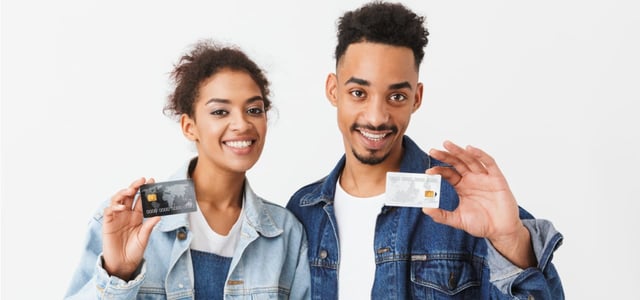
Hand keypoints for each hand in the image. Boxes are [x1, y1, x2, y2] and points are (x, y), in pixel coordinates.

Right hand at [102, 177, 160, 279]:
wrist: (123, 264)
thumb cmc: (134, 251)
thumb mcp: (144, 237)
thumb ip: (149, 226)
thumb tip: (159, 215)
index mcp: (137, 216)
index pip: (141, 200)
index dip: (146, 190)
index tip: (152, 181)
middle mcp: (126, 214)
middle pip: (129, 196)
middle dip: (135, 186)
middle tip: (142, 180)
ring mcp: (116, 218)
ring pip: (118, 200)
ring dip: (124, 193)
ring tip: (131, 190)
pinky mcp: (108, 223)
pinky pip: (109, 211)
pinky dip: (115, 207)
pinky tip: (122, 207)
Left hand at [422, 141, 534, 267]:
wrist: (501, 231)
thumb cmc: (482, 224)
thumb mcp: (458, 220)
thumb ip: (442, 215)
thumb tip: (425, 209)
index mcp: (462, 186)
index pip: (448, 173)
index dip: (438, 170)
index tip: (428, 172)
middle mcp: (472, 179)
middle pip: (457, 163)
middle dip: (445, 156)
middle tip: (432, 151)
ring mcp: (484, 177)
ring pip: (470, 160)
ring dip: (459, 151)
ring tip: (447, 145)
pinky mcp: (497, 179)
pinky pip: (489, 163)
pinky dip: (480, 155)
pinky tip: (470, 149)